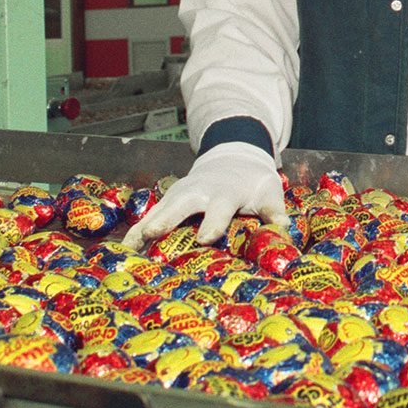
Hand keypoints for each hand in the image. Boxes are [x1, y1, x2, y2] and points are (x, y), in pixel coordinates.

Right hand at [123, 142, 286, 249]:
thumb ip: (275, 213)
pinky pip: (150, 215)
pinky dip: (137, 230)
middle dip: (167, 220)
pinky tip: (123, 251)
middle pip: (181, 205)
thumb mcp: (269, 192)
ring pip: (159, 209)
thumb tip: (285, 234)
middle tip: (151, 236)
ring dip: (143, 228)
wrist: (234, 156)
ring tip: (127, 250)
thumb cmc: (253, 181)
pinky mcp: (169, 199)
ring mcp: (180, 194)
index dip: (213, 223)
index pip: (220, 208)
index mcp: (226, 192)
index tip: (205, 238)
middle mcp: (199, 191)